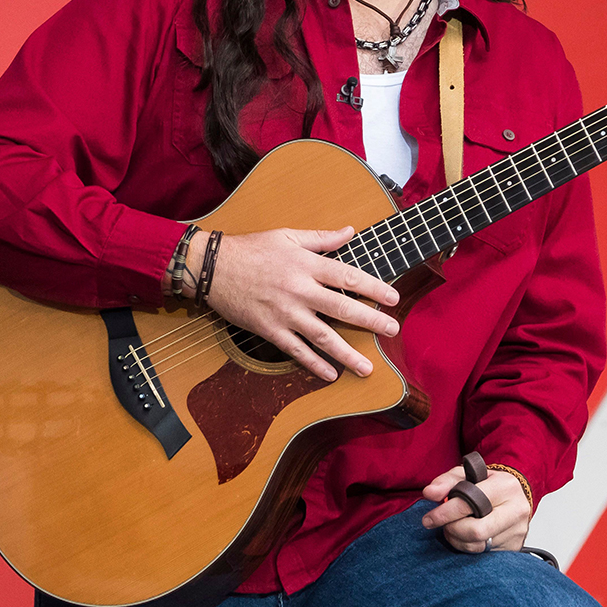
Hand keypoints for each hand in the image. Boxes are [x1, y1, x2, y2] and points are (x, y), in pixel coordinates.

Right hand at [184, 226, 399, 380]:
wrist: (213, 268)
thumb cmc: (252, 248)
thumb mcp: (288, 236)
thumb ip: (322, 238)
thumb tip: (350, 232)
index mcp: (307, 265)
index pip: (348, 276)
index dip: (373, 287)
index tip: (393, 297)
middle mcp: (300, 290)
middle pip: (342, 307)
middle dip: (371, 320)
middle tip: (393, 328)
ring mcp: (285, 313)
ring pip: (322, 336)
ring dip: (347, 353)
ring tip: (367, 367)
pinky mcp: (270, 330)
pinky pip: (296, 351)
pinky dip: (314, 364)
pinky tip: (331, 374)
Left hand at [421, 466, 530, 552]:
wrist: (515, 494)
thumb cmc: (488, 484)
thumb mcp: (467, 475)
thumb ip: (446, 481)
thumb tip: (429, 493)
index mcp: (504, 485)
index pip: (471, 503)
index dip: (445, 513)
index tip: (429, 518)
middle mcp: (515, 509)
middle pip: (476, 531)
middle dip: (453, 530)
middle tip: (444, 525)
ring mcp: (517, 530)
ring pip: (479, 546)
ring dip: (458, 540)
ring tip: (454, 530)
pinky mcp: (515, 546)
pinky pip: (485, 555)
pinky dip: (469, 547)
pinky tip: (466, 537)